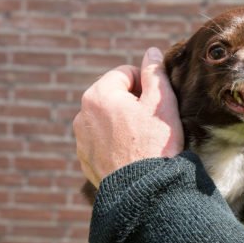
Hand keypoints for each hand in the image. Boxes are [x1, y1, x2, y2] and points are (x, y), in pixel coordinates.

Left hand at [73, 47, 183, 186]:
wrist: (144, 190)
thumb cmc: (155, 144)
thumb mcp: (162, 103)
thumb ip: (155, 73)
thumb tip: (151, 52)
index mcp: (99, 94)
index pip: (125, 73)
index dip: (146, 83)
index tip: (158, 102)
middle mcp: (82, 114)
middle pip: (113, 95)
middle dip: (132, 103)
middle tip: (152, 122)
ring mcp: (81, 139)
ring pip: (106, 119)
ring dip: (122, 122)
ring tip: (143, 140)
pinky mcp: (84, 160)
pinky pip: (101, 142)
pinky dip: (114, 143)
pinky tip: (132, 154)